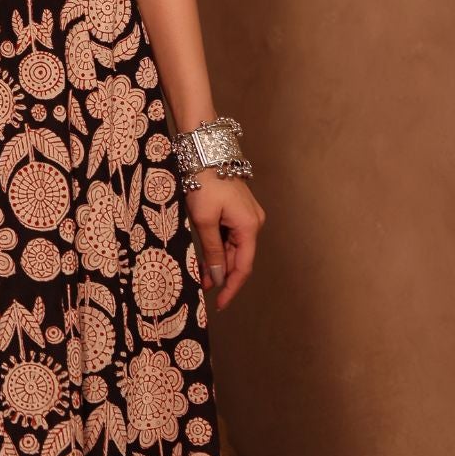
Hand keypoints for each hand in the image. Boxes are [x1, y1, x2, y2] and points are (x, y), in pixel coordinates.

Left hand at [186, 173, 263, 310]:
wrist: (205, 151)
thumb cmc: (204, 183)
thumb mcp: (204, 221)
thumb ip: (213, 251)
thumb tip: (219, 277)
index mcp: (249, 227)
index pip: (243, 267)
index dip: (232, 287)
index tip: (221, 304)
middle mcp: (253, 223)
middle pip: (239, 258)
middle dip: (223, 276)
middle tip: (204, 290)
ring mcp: (247, 216)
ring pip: (233, 248)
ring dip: (219, 262)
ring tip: (201, 276)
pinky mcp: (237, 210)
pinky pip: (229, 235)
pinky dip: (218, 247)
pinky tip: (206, 257)